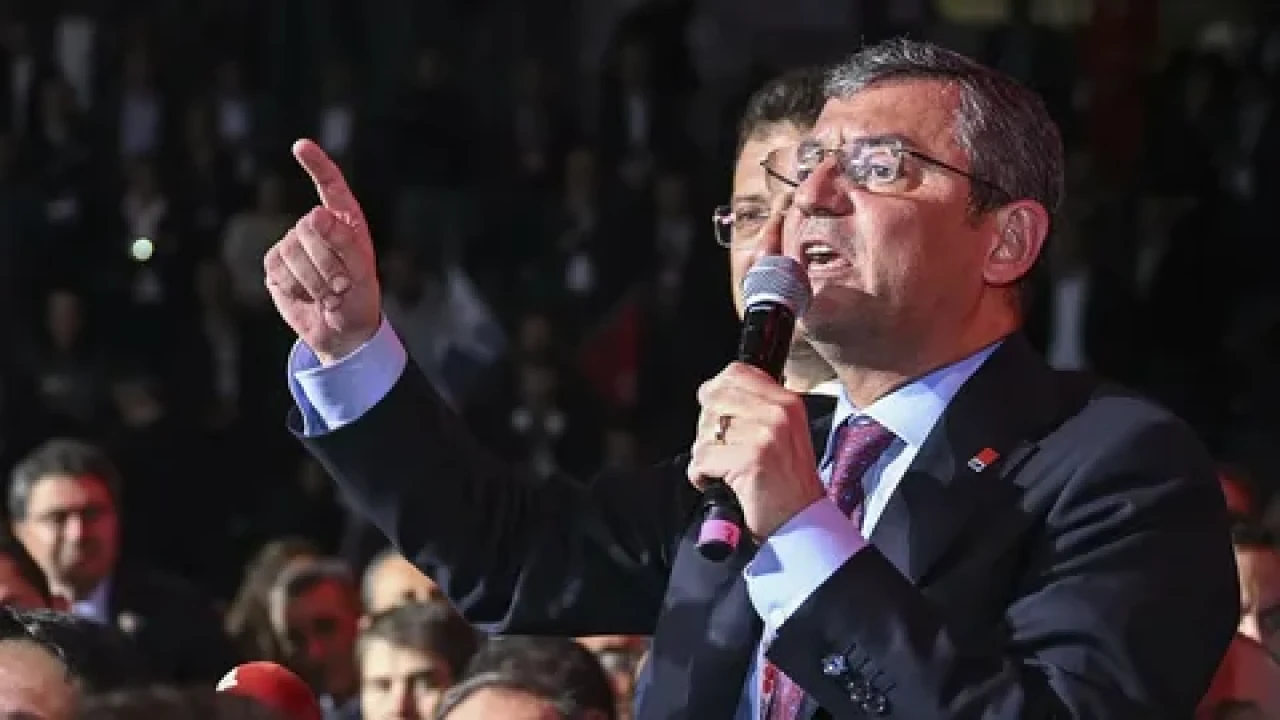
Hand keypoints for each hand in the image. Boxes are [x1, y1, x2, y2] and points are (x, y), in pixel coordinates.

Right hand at [264, 139, 380, 363]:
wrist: (341, 331)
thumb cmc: (359, 298)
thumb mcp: (362, 271)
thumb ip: (343, 242)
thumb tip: (315, 214)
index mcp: (345, 221)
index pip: (331, 185)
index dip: (317, 165)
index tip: (301, 146)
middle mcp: (317, 227)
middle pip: (309, 227)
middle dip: (327, 260)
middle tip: (342, 285)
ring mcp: (293, 244)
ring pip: (292, 250)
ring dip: (313, 280)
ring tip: (330, 294)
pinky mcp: (276, 265)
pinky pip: (279, 270)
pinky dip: (296, 288)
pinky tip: (308, 296)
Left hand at [687, 363, 823, 539]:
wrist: (801, 520)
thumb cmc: (787, 481)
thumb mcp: (784, 431)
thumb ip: (757, 406)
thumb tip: (715, 390)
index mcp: (786, 402)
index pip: (737, 372)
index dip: (717, 391)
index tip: (718, 413)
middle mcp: (778, 413)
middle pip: (714, 399)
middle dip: (708, 427)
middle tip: (721, 449)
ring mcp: (765, 435)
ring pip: (705, 430)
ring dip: (705, 453)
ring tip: (724, 467)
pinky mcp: (749, 460)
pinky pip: (702, 457)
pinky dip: (701, 474)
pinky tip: (717, 481)